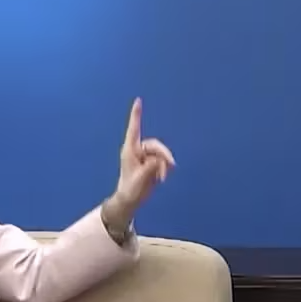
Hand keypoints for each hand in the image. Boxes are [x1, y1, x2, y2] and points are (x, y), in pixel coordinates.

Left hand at [106, 98, 175, 224]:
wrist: (131, 200)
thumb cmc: (130, 189)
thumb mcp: (140, 178)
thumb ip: (150, 167)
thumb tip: (160, 160)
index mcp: (130, 150)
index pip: (134, 129)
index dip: (136, 115)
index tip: (138, 101)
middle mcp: (138, 151)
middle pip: (155, 145)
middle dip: (164, 155)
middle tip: (170, 165)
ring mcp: (145, 157)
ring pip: (161, 154)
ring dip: (164, 165)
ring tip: (162, 178)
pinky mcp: (151, 164)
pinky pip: (163, 161)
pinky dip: (164, 169)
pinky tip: (161, 178)